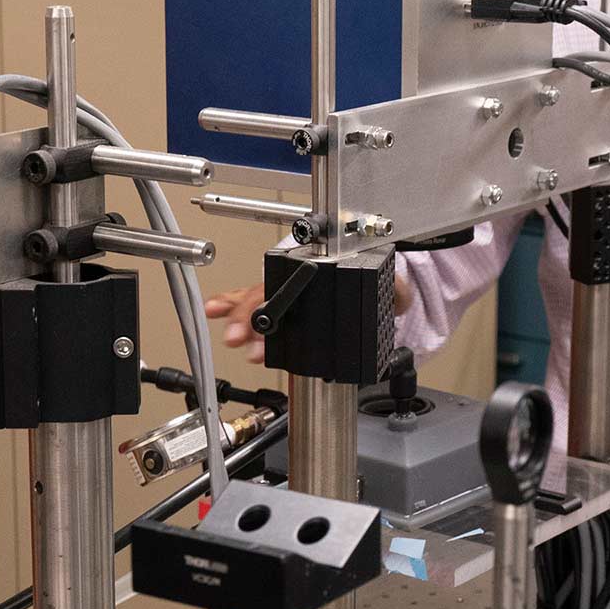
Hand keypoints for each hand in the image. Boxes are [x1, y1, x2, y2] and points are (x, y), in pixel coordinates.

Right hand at [202, 276, 412, 366]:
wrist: (389, 284)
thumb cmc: (389, 285)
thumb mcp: (394, 290)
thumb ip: (393, 292)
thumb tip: (392, 294)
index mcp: (329, 269)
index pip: (296, 287)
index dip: (275, 306)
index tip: (264, 330)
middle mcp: (306, 276)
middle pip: (270, 293)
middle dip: (252, 318)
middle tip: (239, 339)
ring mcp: (294, 286)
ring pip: (259, 295)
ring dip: (240, 315)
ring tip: (228, 333)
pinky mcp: (288, 299)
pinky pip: (257, 295)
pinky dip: (234, 302)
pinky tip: (215, 308)